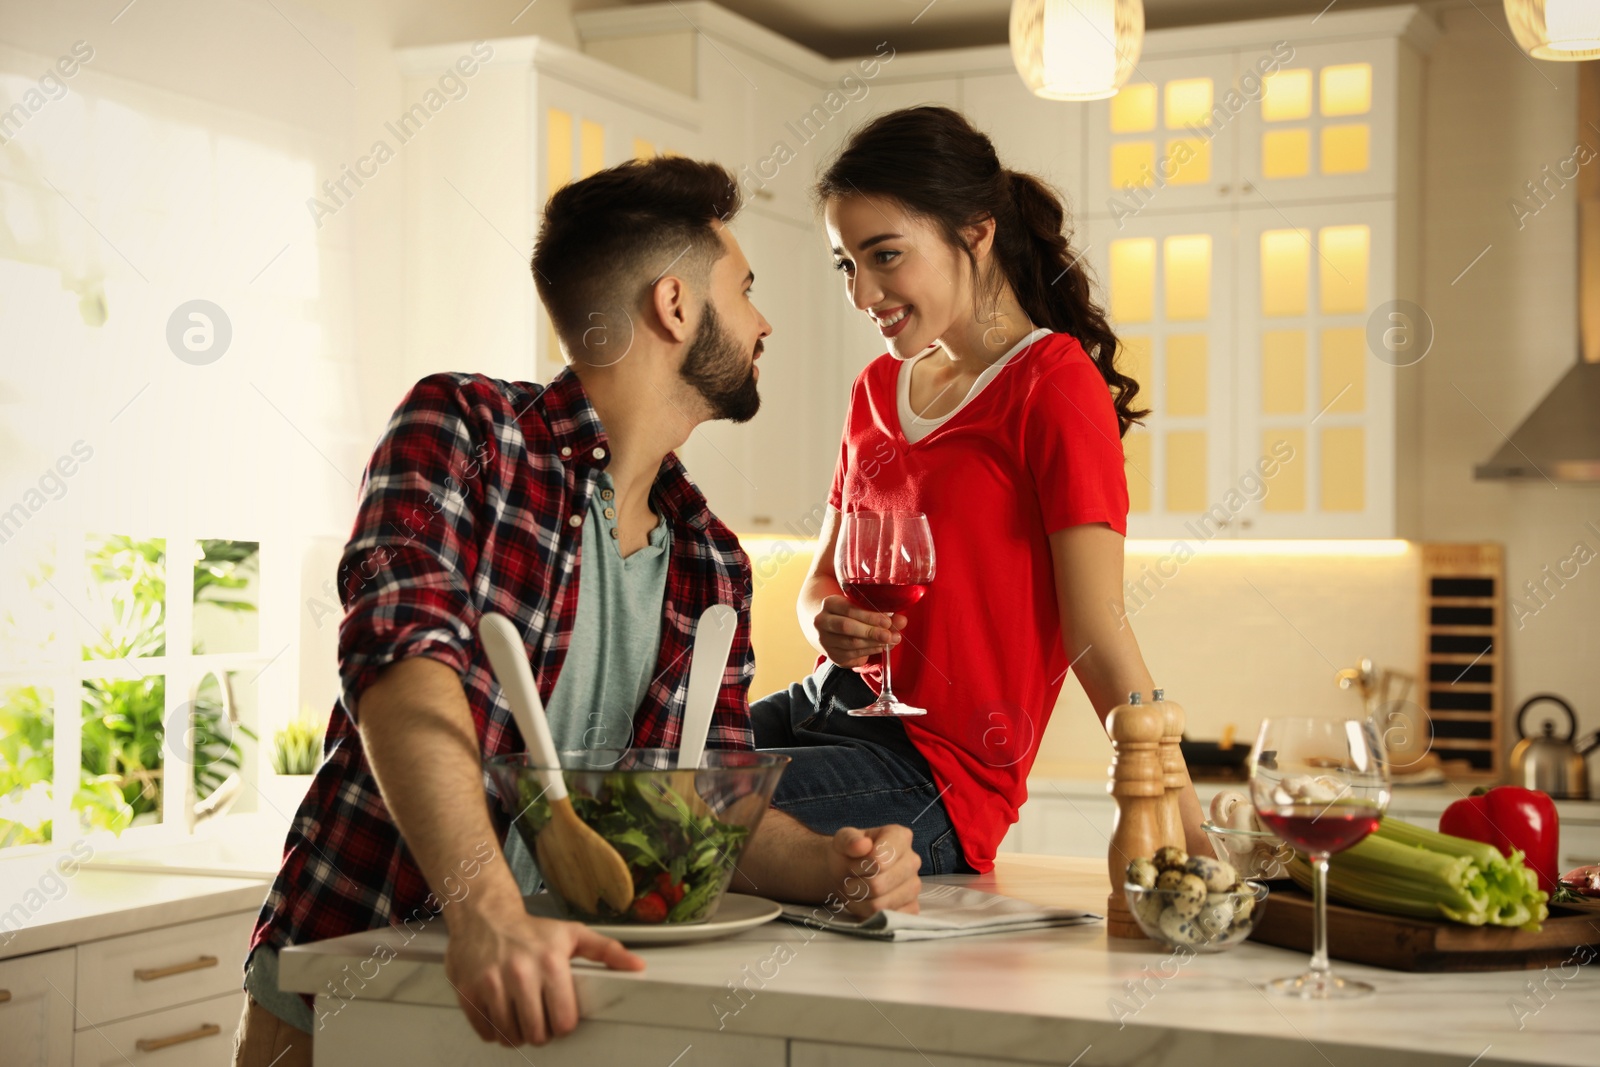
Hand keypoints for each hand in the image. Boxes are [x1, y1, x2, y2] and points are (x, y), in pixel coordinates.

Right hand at [445, 900, 644, 1045]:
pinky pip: (485, 1031)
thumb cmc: (530, 929)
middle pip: (536, 1033)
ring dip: (517, 1034)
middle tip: (539, 1020)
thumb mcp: (573, 934)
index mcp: (550, 962)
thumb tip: (637, 966)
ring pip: (510, 1036)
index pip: (564, 1020)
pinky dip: (494, 1032)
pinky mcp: (468, 991)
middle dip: (540, 1032)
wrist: (484, 916)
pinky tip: (501, 1015)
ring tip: (520, 1017)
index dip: (563, 1024)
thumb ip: (607, 952)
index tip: (559, 1017)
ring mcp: (491, 983)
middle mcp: (520, 972)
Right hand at [813, 594, 905, 668]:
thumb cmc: (851, 613)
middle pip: (847, 628)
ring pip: (850, 643)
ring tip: (890, 641)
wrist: (830, 627)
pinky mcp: (832, 655)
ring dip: (873, 643)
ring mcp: (825, 640)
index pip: (848, 609)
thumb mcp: (862, 607)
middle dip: (871, 632)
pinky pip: (852, 655)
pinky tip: (880, 647)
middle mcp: (822, 621)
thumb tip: (902, 620)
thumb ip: (881, 612)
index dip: (869, 616)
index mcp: (829, 603)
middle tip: (890, 635)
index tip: (887, 620)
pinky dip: (869, 651)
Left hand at [826, 825, 920, 917]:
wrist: (849, 873)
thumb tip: (862, 845)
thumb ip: (849, 840)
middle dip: (856, 885)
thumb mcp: (842, 840)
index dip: (859, 866)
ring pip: (881, 905)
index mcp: (900, 837)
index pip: (878, 860)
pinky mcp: (912, 907)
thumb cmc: (849, 854)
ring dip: (860, 901)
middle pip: (878, 885)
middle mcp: (913, 860)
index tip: (854, 863)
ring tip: (857, 890)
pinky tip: (866, 902)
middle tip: (851, 879)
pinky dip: (869, 915)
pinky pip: (888, 919)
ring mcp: (915, 885)